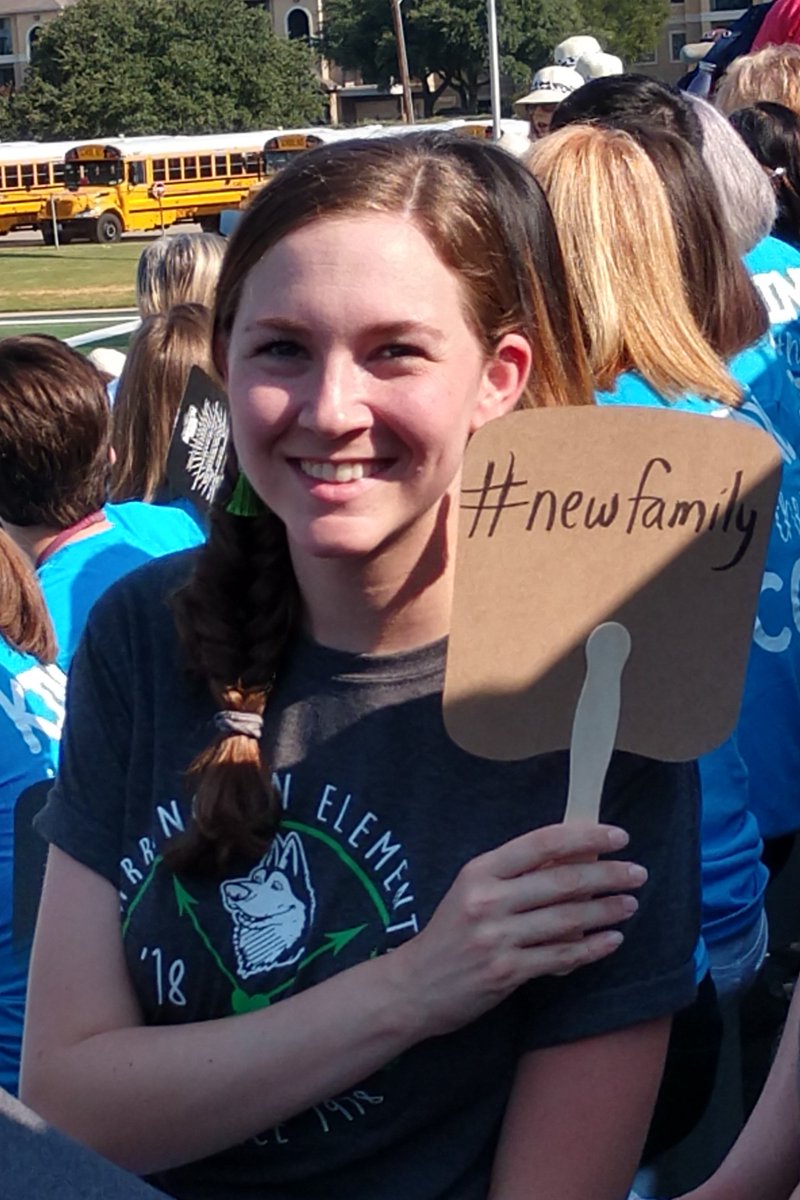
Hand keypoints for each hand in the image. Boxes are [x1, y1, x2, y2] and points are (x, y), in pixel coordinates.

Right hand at [392, 822, 644, 1038]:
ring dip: (606, 912)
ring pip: (566, 920)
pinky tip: (611, 941)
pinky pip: (560, 957)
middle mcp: (487, 900)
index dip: (584, 837)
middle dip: (608, 875)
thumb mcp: (471, 891)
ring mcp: (496, 937)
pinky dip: (591, 949)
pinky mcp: (505, 972)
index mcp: (479, 871)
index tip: (618, 836)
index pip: (541, 843)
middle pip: (562, 881)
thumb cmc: (449, 933)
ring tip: (630, 904)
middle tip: (638, 873)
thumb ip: (514, 876)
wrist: (414, 986)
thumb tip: (573, 858)